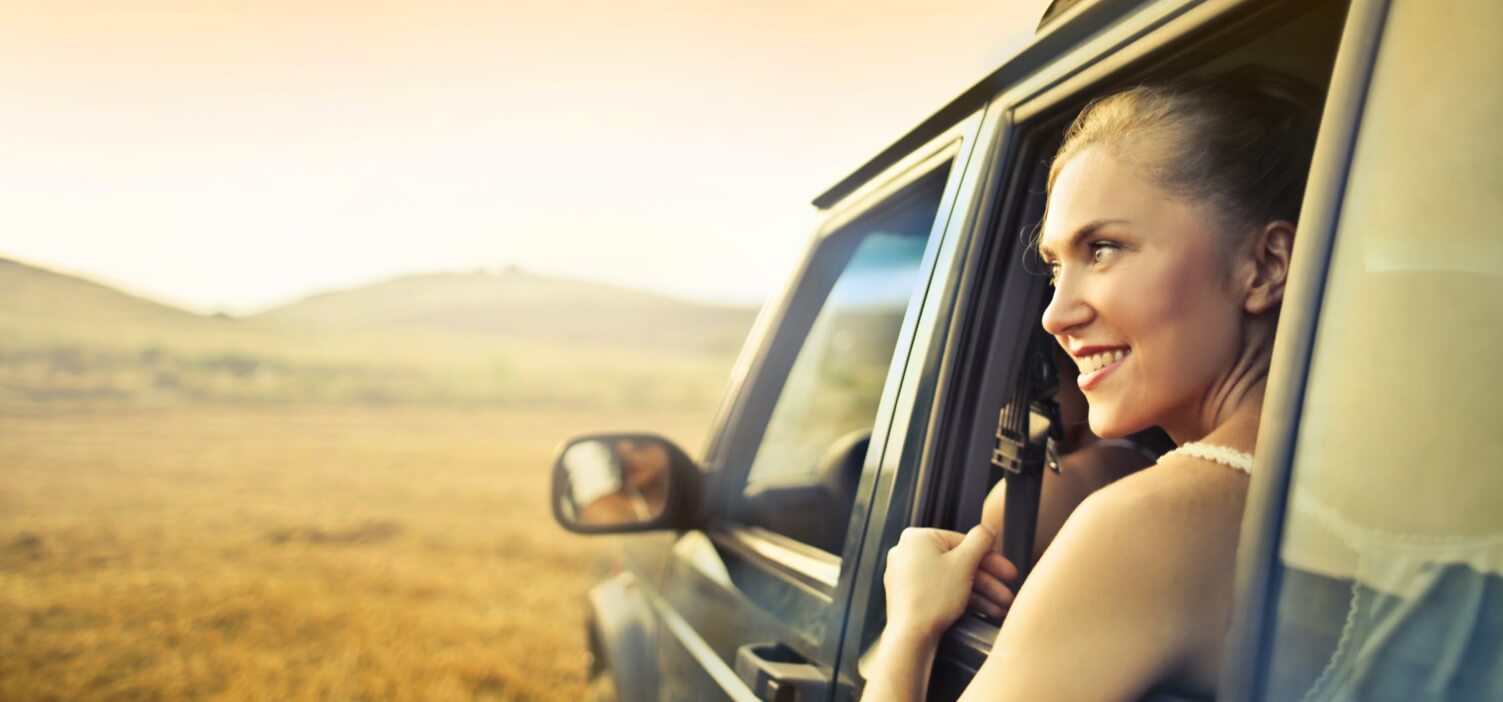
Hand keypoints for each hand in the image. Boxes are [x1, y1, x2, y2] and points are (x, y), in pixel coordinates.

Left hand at [884, 526, 1017, 641]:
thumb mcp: (965, 564)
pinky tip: (983, 611)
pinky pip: (941, 591)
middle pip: (959, 562)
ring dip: (980, 594)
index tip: (1007, 570)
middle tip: (1006, 592)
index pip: (963, 542)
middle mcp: (908, 553)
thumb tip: (988, 529)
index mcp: (917, 538)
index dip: (991, 558)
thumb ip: (980, 541)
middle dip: (988, 581)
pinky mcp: (910, 596)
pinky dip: (962, 599)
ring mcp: (907, 576)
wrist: (911, 636)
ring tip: (1000, 608)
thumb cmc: (931, 599)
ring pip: (952, 579)